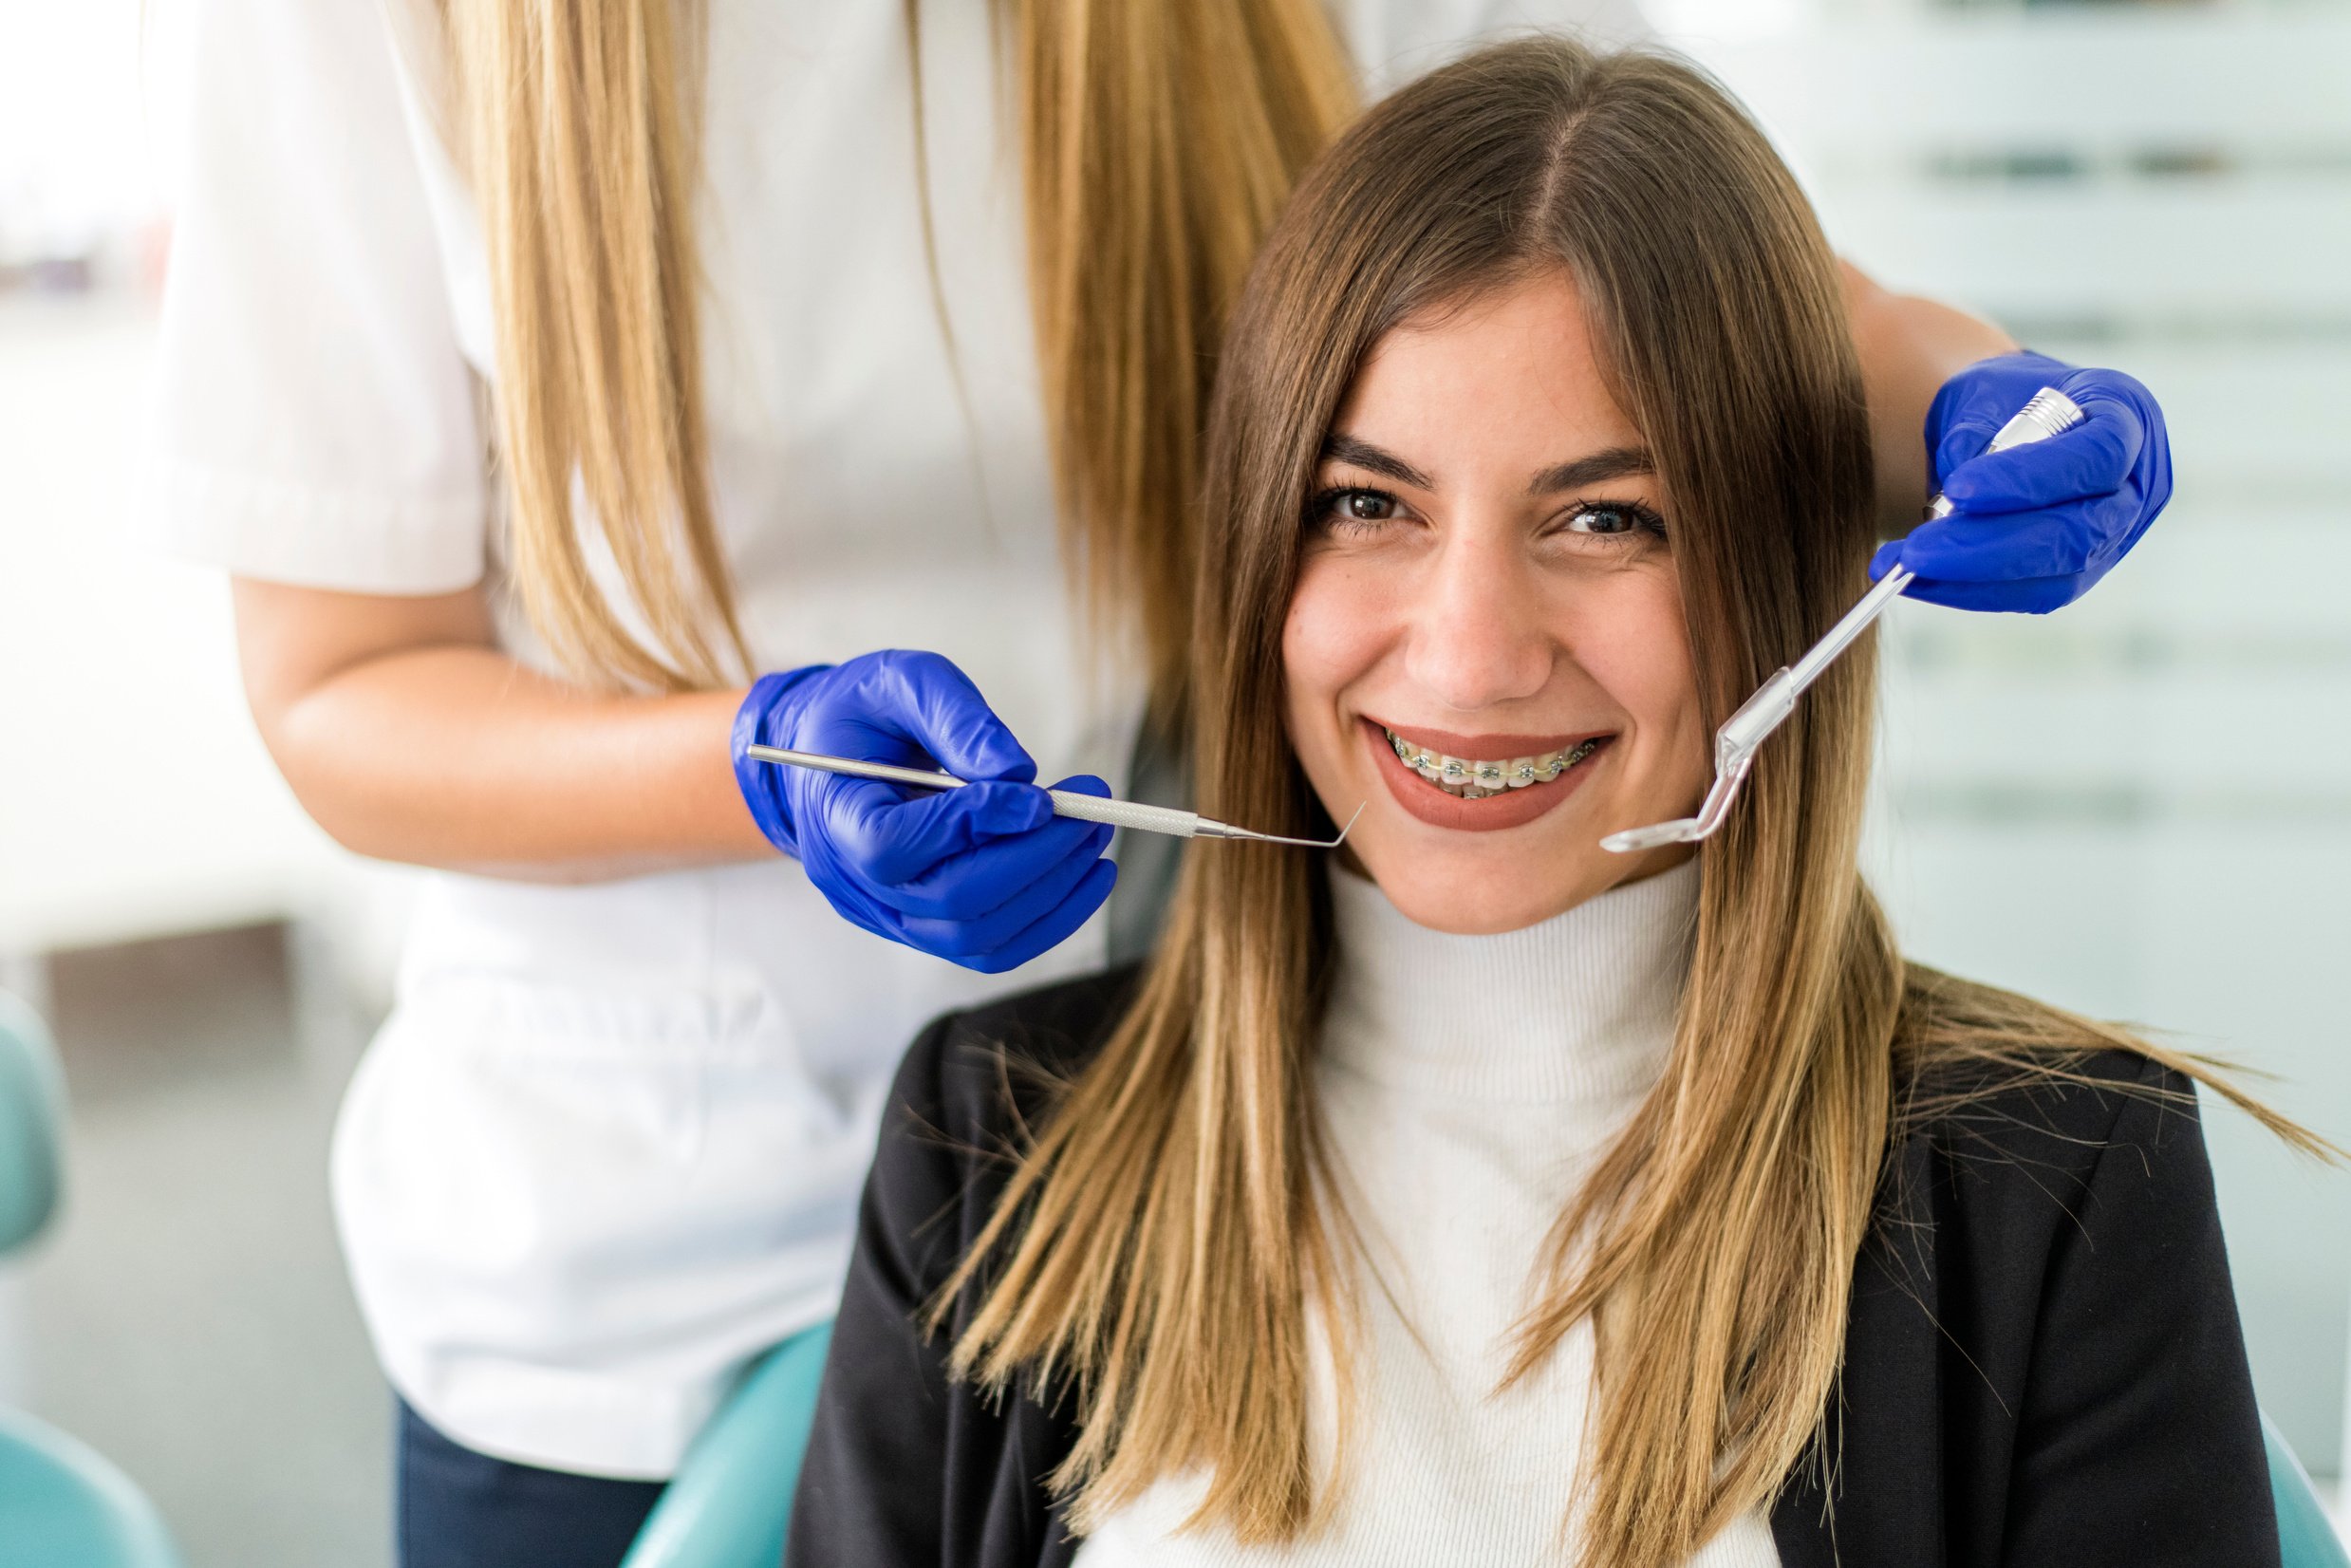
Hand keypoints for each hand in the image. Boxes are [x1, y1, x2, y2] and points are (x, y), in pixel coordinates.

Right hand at [731, 650, 1115, 972]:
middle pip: (949, 901)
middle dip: (1035, 859)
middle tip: (1091, 814)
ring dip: (1051, 892)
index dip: (970, 826)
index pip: (893, 845)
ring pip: (976, 936)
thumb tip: (1019, 772)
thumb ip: (955, 718)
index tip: (1041, 797)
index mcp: (834, 816)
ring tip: (1094, 836)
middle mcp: (855, 882)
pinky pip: (989, 947)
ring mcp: (888, 914)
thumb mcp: (901, 682)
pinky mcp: (923, 926)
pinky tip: (1084, 876)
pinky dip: (1046, 918)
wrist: (831, 750)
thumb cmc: (862, 712)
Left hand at [1869, 352, 2171, 612]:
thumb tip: (1956, 508)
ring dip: (1971, 577)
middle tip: (1915, 550)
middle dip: (1988, 545)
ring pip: (2055, 574)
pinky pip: (2030, 594)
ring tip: (1903, 566)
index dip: (2029, 478)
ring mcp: (2117, 535)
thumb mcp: (1983, 393)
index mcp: (2128, 415)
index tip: (1957, 489)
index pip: (2095, 456)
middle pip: (2078, 531)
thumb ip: (1976, 436)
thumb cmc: (2000, 400)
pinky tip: (1918, 581)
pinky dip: (1968, 590)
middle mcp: (2138, 483)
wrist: (2005, 424)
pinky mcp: (2082, 572)